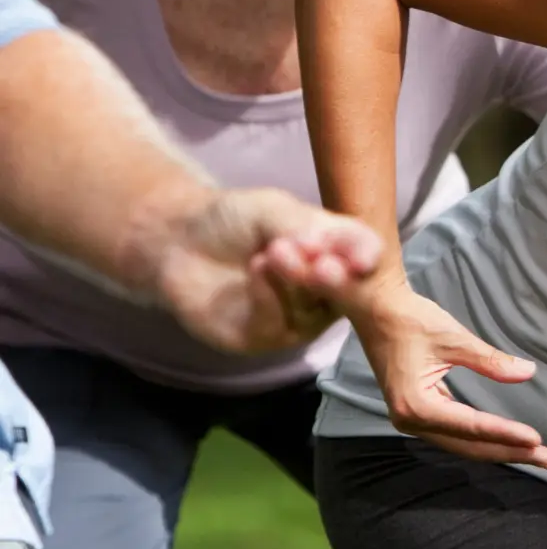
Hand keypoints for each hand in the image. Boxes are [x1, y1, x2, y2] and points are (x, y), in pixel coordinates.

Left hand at [149, 188, 382, 351]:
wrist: (180, 239)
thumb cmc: (235, 221)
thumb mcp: (274, 209)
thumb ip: (306, 226)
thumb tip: (340, 248)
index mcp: (337, 258)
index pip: (364, 261)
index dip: (364, 260)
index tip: (362, 259)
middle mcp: (324, 295)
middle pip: (344, 295)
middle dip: (336, 281)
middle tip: (325, 265)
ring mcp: (296, 321)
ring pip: (310, 312)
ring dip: (295, 282)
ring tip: (274, 252)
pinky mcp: (261, 338)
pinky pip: (274, 325)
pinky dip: (267, 296)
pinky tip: (256, 268)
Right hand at [350, 277, 546, 465]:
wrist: (375, 309)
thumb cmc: (411, 319)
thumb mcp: (454, 337)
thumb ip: (491, 360)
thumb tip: (528, 372)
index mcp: (416, 405)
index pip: (471, 426)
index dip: (506, 433)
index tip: (537, 440)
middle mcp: (411, 421)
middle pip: (469, 445)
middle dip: (510, 451)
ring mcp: (412, 420)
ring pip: (463, 444)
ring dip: (499, 449)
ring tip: (535, 454)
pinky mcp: (417, 413)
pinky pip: (455, 434)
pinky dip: (482, 439)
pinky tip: (507, 443)